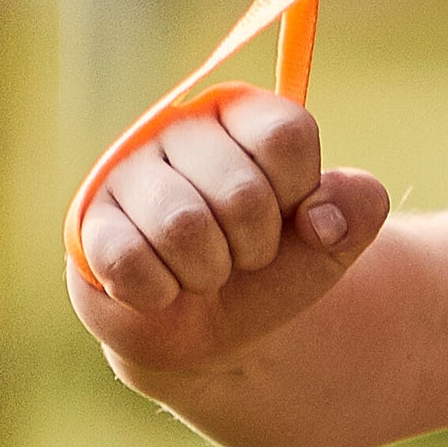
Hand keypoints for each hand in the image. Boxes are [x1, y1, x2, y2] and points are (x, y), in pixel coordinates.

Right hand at [68, 88, 392, 383]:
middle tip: (240, 254)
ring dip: (208, 273)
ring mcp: (127, 172)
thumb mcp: (332, 240)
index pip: (286, 135)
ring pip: (183, 226)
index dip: (298, 194)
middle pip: (241, 191)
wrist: (215, 333)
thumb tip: (321, 218)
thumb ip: (358, 208)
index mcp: (240, 113)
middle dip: (255, 247)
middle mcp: (179, 127)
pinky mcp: (89, 223)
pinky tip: (161, 288)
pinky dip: (160, 293)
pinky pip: (130, 259)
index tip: (289, 214)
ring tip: (201, 272)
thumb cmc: (271, 268)